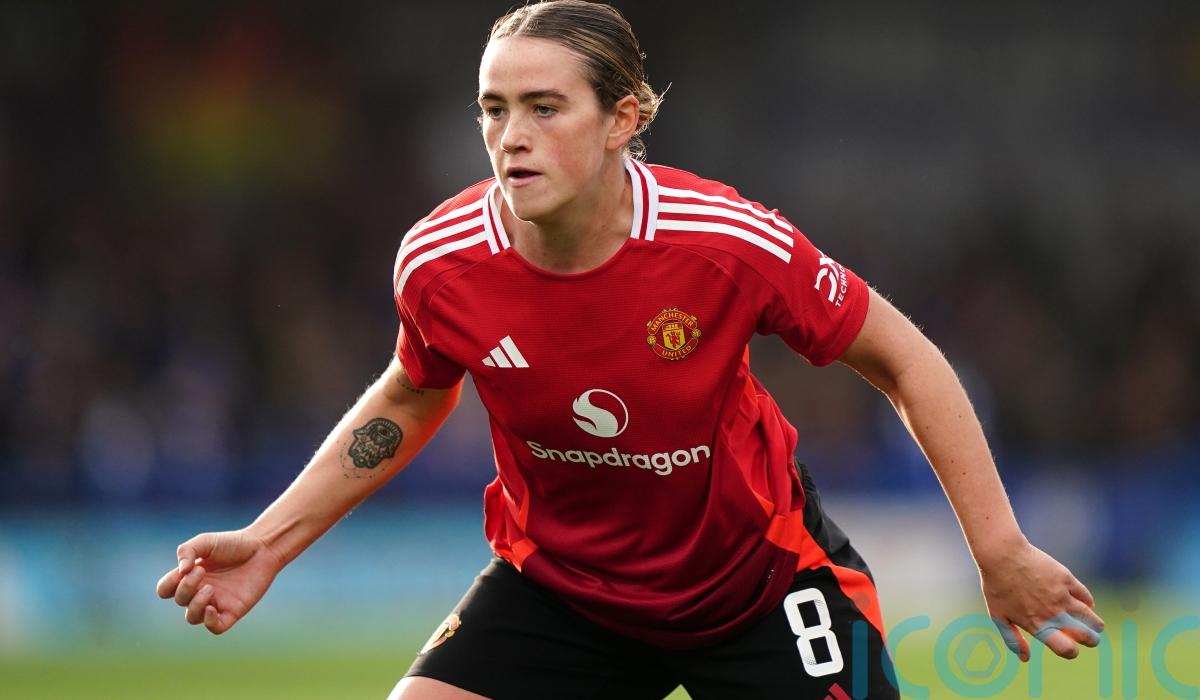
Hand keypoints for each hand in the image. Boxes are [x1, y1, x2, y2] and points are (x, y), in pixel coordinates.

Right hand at [155, 529, 284, 634]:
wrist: (263, 548)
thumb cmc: (233, 544)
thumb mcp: (206, 541)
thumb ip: (187, 551)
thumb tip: (181, 571)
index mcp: (190, 577)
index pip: (165, 590)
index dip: (168, 585)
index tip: (185, 569)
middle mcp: (200, 592)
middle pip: (180, 601)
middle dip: (186, 588)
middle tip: (202, 571)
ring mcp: (216, 603)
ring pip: (193, 617)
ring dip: (196, 605)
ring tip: (209, 589)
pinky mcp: (233, 611)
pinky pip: (215, 627)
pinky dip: (209, 622)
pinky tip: (213, 608)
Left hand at [978, 539, 1104, 661]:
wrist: (1002, 555)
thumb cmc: (997, 586)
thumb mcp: (998, 616)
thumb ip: (1012, 639)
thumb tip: (1026, 659)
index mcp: (1037, 625)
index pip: (1066, 649)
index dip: (1072, 652)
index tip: (1071, 648)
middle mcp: (1052, 613)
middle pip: (1085, 636)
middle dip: (1091, 640)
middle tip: (1090, 637)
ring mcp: (1061, 596)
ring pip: (1091, 617)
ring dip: (1096, 625)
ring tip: (1095, 625)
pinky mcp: (1066, 579)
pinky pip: (1086, 596)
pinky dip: (1089, 603)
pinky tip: (1086, 604)